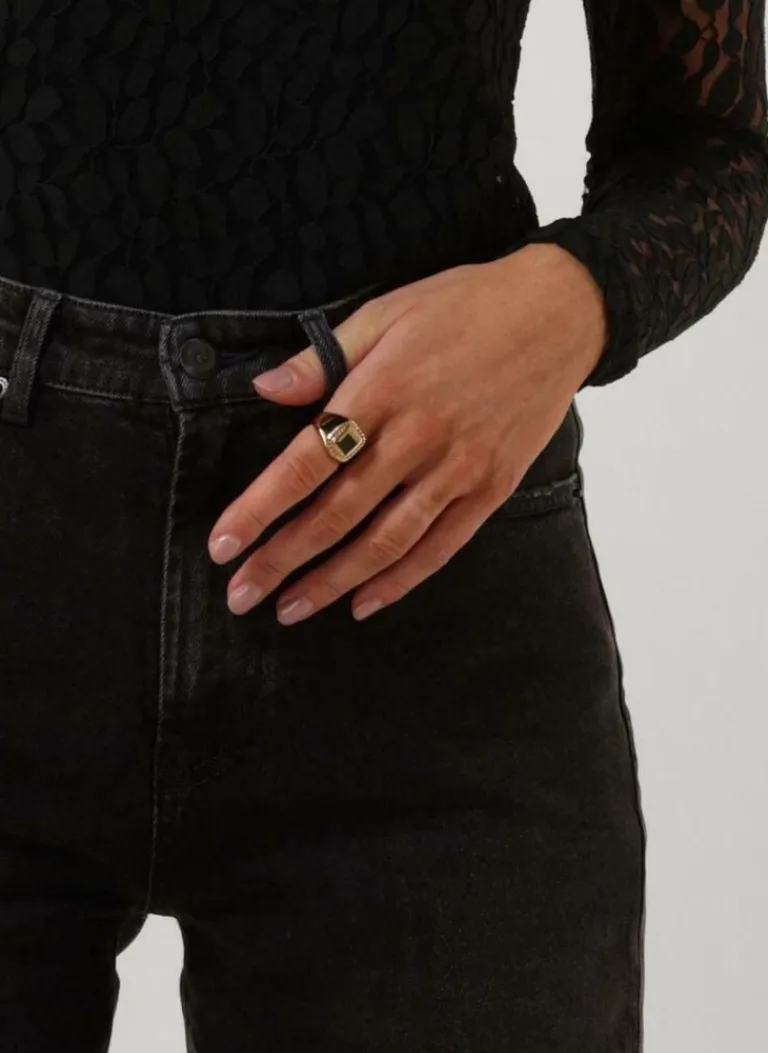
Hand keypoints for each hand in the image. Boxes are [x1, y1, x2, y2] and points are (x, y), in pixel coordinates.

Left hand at [207, 243, 607, 623]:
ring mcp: (459, 470)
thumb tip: (264, 390)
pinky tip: (364, 604)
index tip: (223, 547)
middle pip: (337, 515)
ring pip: (385, 542)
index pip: (306, 464)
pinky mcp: (492, 488)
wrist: (559, 313)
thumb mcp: (386, 312)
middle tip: (242, 597)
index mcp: (382, 392)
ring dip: (333, 582)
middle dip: (283, 561)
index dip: (259, 510)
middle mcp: (417, 439)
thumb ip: (323, 357)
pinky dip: (400, 581)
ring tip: (291, 610)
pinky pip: (440, 547)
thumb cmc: (464, 306)